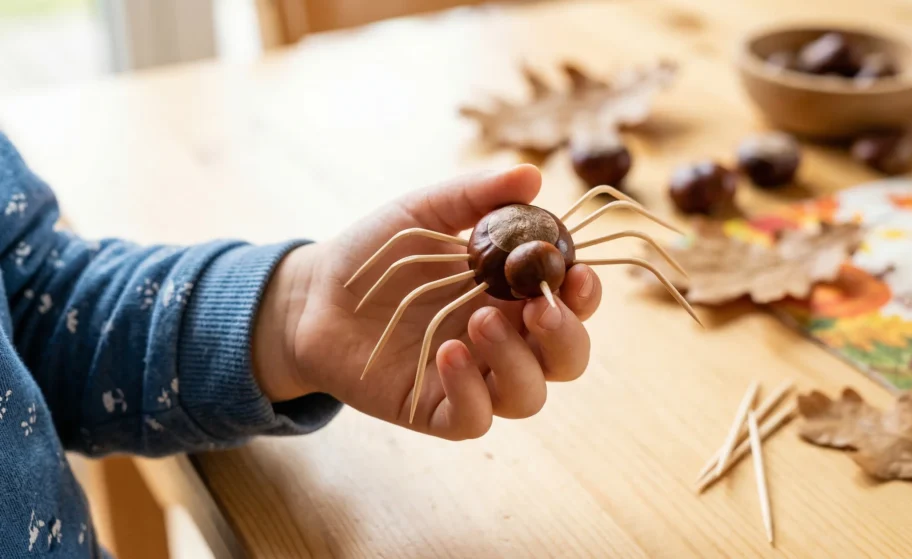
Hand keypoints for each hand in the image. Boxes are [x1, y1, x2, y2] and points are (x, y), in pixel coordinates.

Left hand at [253, 165, 602, 439]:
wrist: (315, 295)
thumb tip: (531, 174)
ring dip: (517, 362)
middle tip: (538, 308)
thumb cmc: (378, 253)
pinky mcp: (437, 409)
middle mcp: (505, 340)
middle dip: (565, 335)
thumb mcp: (425, 211)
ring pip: (529, 395)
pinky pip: (475, 420)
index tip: (576, 272)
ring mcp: (474, 379)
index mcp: (513, 294)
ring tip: (478, 321)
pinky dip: (471, 392)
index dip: (585, 293)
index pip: (571, 303)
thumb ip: (477, 195)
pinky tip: (448, 354)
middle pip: (567, 358)